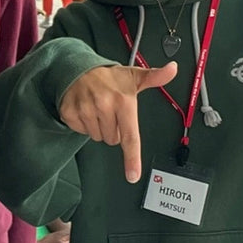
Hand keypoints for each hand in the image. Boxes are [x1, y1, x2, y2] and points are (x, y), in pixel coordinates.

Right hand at [58, 62, 177, 182]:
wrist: (79, 67)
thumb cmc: (110, 78)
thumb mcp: (134, 76)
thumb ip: (155, 77)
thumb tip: (173, 69)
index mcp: (123, 101)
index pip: (130, 136)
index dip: (132, 158)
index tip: (133, 175)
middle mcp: (103, 105)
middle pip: (112, 140)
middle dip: (113, 129)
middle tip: (110, 111)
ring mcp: (84, 109)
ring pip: (97, 137)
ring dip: (98, 127)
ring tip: (97, 108)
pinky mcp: (69, 112)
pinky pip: (80, 131)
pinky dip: (83, 124)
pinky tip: (85, 109)